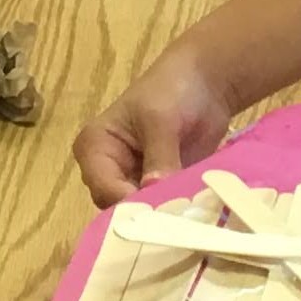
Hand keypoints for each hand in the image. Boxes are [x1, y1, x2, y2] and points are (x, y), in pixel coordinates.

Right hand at [75, 51, 235, 207]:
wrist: (205, 82)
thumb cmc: (172, 90)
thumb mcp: (160, 120)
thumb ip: (159, 156)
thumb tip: (154, 189)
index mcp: (94, 148)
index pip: (102, 187)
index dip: (127, 202)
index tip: (157, 209)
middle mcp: (108, 170)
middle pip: (118, 206)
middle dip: (145, 213)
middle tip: (175, 218)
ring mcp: (134, 181)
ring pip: (141, 212)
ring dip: (162, 215)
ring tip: (186, 216)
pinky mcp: (159, 188)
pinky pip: (163, 209)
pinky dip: (176, 213)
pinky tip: (194, 214)